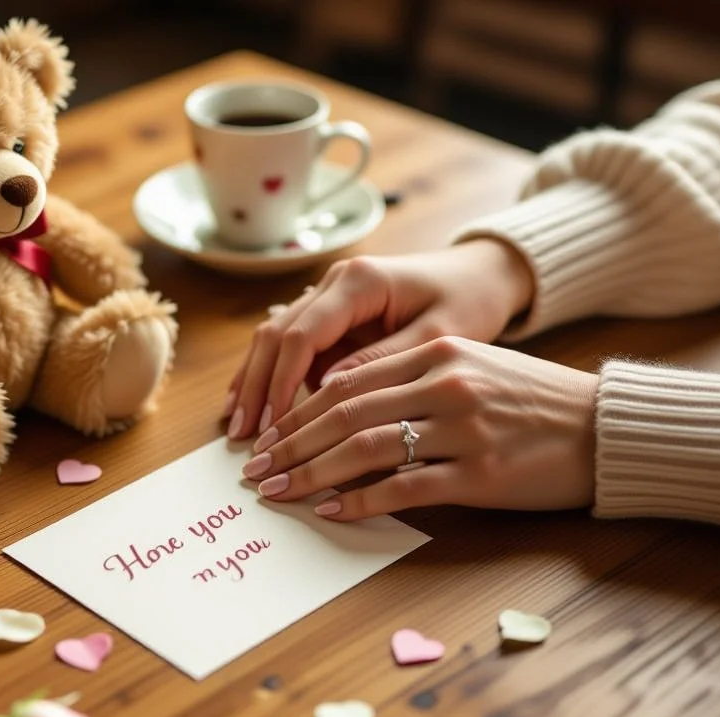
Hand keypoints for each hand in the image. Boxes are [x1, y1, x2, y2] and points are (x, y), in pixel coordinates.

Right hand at [222, 238, 535, 438]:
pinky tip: (257, 413)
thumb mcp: (437, 336)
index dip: (281, 383)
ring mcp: (328, 298)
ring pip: (275, 341)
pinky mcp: (332, 317)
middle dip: (256, 387)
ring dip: (256, 385)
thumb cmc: (468, 301)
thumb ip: (383, 362)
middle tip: (242, 437)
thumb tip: (329, 394)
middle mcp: (334, 283)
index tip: (274, 427)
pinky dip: (272, 379)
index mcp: (359, 281)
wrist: (480, 275)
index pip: (302, 335)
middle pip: (275, 335)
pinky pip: (292, 349)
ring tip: (239, 431)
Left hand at [240, 336, 598, 518]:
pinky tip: (331, 512)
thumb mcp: (473, 369)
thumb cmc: (533, 402)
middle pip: (343, 414)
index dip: (298, 411)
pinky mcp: (478, 474)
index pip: (347, 381)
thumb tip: (343, 405)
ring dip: (311, 474)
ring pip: (364, 450)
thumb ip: (413, 378)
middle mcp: (444, 384)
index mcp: (438, 353)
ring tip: (279, 492)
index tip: (269, 436)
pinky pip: (404, 489)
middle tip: (256, 470)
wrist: (603, 429)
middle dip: (290, 444)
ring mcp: (461, 430)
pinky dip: (360, 502)